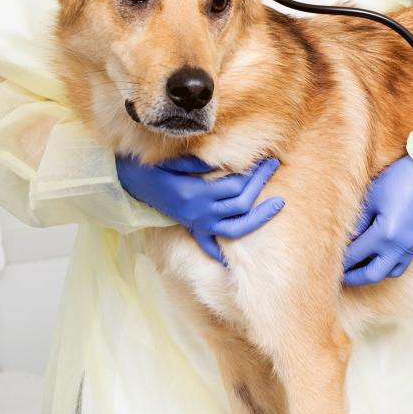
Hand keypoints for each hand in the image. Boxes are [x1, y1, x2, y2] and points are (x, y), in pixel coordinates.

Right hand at [116, 154, 283, 264]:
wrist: (133, 181)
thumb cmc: (155, 166)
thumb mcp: (174, 160)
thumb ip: (199, 160)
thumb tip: (226, 159)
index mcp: (196, 193)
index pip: (235, 185)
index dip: (254, 172)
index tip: (268, 158)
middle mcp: (200, 212)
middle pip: (240, 202)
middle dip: (260, 183)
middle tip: (274, 165)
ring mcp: (198, 223)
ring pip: (235, 228)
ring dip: (259, 218)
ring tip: (278, 204)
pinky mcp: (193, 228)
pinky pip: (211, 245)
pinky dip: (223, 252)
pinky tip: (240, 255)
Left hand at [343, 156, 412, 285]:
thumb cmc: (401, 178)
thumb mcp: (373, 198)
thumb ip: (359, 222)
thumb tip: (349, 239)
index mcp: (385, 234)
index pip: (356, 255)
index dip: (341, 262)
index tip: (329, 264)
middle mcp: (400, 245)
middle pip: (373, 275)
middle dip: (355, 278)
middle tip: (342, 277)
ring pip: (391, 272)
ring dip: (374, 273)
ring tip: (360, 268)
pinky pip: (403, 261)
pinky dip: (389, 263)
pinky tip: (380, 255)